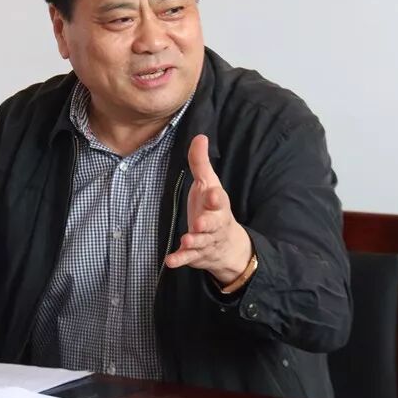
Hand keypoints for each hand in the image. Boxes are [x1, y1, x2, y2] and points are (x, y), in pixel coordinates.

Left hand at [164, 135, 252, 285]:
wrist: (228, 246)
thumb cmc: (213, 209)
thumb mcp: (208, 185)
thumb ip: (201, 163)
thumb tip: (199, 136)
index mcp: (217, 205)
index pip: (219, 200)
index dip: (215, 197)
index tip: (212, 193)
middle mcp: (214, 224)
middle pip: (213, 224)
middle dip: (207, 223)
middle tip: (200, 223)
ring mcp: (206, 241)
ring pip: (201, 242)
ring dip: (194, 241)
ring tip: (186, 240)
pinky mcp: (196, 255)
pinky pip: (188, 258)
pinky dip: (180, 260)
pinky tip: (170, 261)